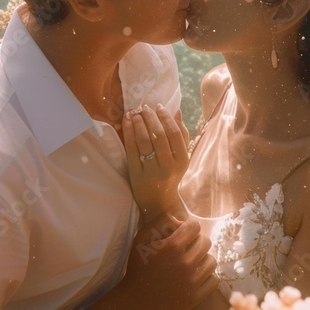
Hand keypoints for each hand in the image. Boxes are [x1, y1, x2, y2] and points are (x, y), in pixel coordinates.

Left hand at [122, 103, 189, 219]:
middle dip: (150, 118)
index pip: (174, 134)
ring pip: (144, 141)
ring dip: (138, 123)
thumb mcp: (181, 158)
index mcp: (182, 161)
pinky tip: (127, 122)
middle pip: (158, 136)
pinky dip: (129, 132)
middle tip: (144, 107)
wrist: (159, 202)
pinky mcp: (136, 174)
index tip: (158, 107)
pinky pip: (131, 149)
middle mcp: (168, 166)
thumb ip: (181, 136)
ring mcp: (151, 171)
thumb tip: (176, 112)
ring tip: (135, 112)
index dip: (165, 118)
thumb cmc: (171, 175)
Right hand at [123, 213, 217, 309]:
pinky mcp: (195, 297)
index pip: (195, 226)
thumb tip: (180, 220)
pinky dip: (206, 276)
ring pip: (212, 260)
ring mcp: (192, 281)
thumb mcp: (141, 239)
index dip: (188, 227)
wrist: (135, 300)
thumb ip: (160, 223)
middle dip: (196, 241)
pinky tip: (195, 276)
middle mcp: (185, 263)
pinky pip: (213, 279)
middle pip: (206, 242)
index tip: (183, 234)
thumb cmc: (138, 267)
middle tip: (187, 248)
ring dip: (203, 259)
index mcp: (172, 246)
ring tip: (192, 263)